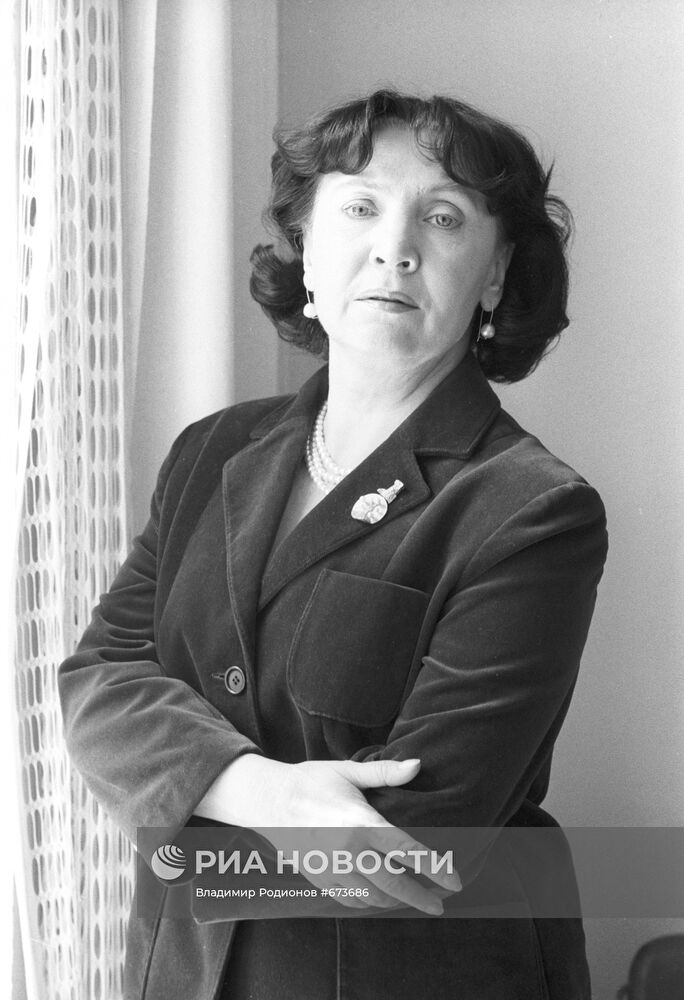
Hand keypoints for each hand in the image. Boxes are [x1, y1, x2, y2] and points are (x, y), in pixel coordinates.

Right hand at [196, 755, 461, 913]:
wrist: (268, 800)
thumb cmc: (311, 780)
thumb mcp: (348, 771)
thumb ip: (385, 772)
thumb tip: (418, 764)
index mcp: (360, 821)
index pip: (406, 850)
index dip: (434, 868)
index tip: (455, 881)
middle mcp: (347, 849)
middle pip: (393, 883)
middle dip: (421, 897)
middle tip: (440, 905)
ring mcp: (332, 868)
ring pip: (373, 897)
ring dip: (396, 902)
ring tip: (413, 900)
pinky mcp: (319, 878)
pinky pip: (350, 899)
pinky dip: (369, 903)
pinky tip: (381, 899)